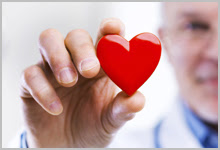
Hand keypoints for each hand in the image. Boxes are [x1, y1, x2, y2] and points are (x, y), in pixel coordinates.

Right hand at [20, 18, 144, 147]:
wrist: (68, 145)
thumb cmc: (92, 126)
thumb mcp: (111, 120)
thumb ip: (124, 109)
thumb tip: (138, 99)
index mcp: (100, 65)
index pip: (105, 37)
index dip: (109, 28)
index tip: (112, 29)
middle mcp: (76, 61)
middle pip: (76, 36)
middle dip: (83, 48)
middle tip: (90, 70)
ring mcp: (53, 70)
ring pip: (48, 40)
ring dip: (59, 57)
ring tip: (69, 81)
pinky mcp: (31, 83)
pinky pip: (30, 74)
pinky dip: (42, 89)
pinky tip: (56, 109)